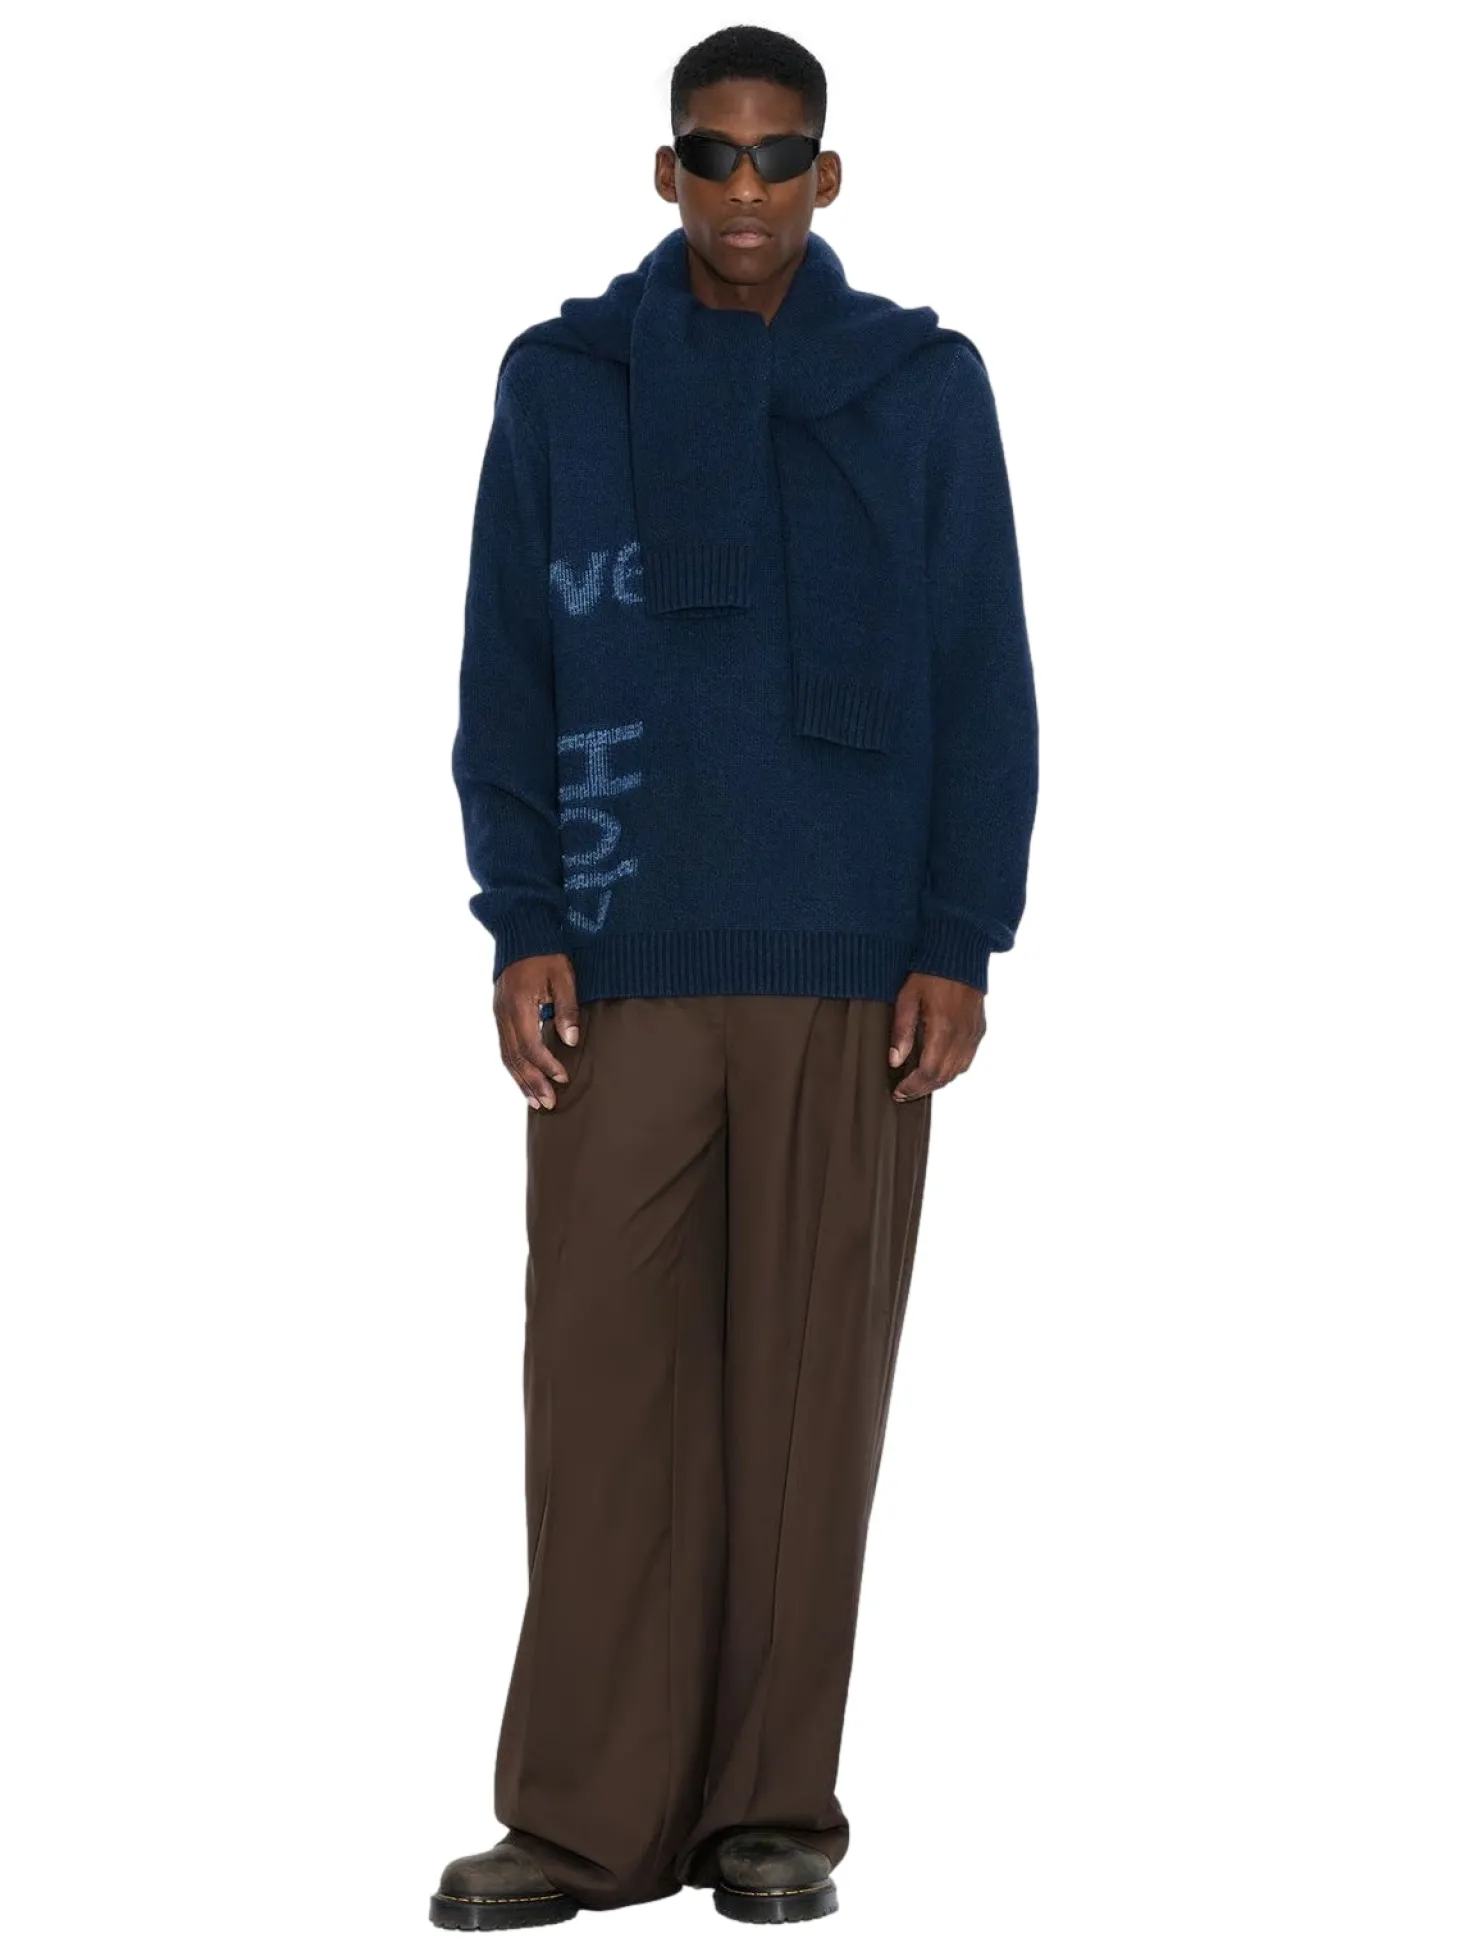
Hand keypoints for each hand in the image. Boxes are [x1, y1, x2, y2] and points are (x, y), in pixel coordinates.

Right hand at [494, 952, 580, 1109]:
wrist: (522, 934)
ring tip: (536, 1102)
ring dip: (521, 1081)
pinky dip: (515, 1068)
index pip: (531, 1045)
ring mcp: (498, 1015)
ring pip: (507, 1056)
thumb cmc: (546, 954)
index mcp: (518, 1005)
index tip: (563, 1077)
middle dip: (532, 1083)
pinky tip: (524, 1080)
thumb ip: (567, 1009)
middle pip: (515, 1057)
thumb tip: (571, 1041)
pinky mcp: (500, 1015)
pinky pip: (505, 1048)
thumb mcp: (563, 976)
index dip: (546, 1064)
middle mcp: (503, 1014)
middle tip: (549, 1103)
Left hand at [887, 972, 985, 1100]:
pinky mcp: (979, 1029)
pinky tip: (938, 1068)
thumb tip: (895, 1060)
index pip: (929, 1072)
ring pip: (958, 1071)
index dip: (913, 1086)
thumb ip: (901, 1031)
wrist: (959, 952)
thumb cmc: (930, 972)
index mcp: (943, 1029)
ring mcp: (973, 1033)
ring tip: (919, 1084)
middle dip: (923, 1089)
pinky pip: (967, 1059)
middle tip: (905, 1093)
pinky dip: (952, 1069)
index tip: (898, 1092)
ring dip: (938, 1082)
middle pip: (944, 1076)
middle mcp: (962, 1036)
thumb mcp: (907, 998)